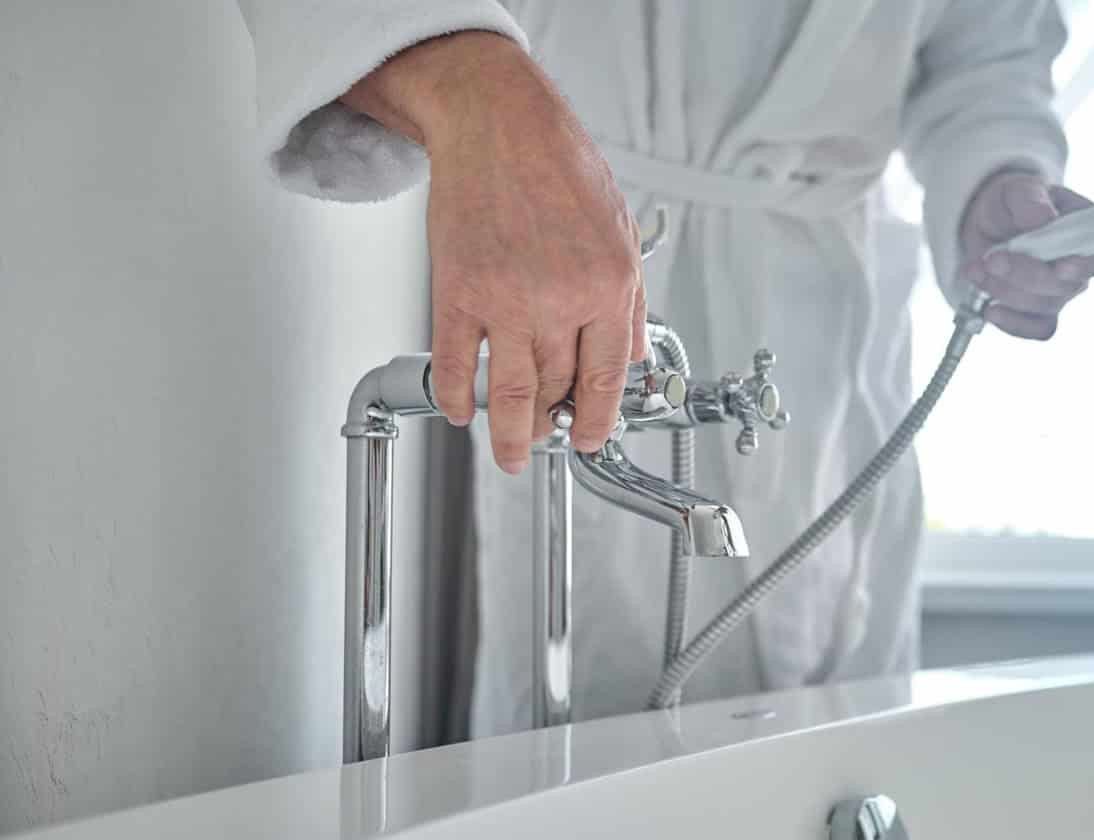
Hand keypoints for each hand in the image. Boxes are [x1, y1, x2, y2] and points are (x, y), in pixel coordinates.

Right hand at [342, 31, 645, 470]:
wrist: (497, 124)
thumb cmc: (560, 168)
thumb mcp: (621, 233)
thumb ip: (629, 303)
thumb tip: (632, 360)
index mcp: (608, 286)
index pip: (606, 380)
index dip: (597, 421)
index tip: (587, 441)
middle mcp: (560, 299)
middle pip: (557, 388)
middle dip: (553, 422)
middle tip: (547, 437)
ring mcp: (506, 299)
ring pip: (510, 393)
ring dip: (510, 435)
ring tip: (511, 456)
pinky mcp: (458, 291)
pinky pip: (456, 363)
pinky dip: (457, 397)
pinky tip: (461, 412)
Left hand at [958, 170, 1093, 340]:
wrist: (987, 224)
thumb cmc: (1013, 203)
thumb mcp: (1017, 189)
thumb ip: (1030, 200)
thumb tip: (1045, 219)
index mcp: (1089, 228)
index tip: (1063, 266)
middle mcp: (1081, 264)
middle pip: (1071, 285)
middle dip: (1028, 275)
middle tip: (994, 258)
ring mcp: (1060, 290)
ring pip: (1045, 305)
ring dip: (1007, 290)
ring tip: (979, 267)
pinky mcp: (1038, 310)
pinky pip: (1036, 329)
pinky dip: (1012, 324)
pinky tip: (991, 310)